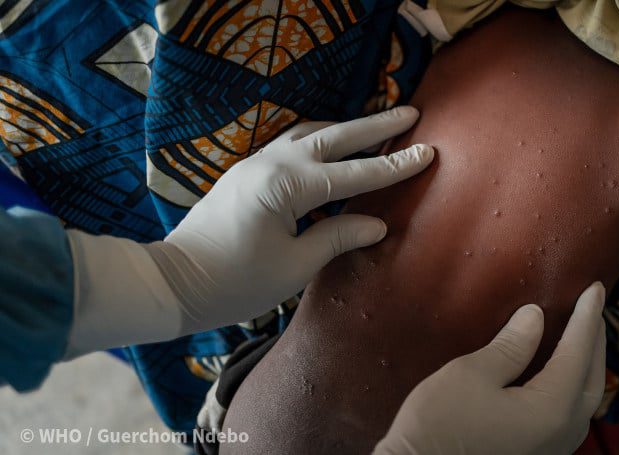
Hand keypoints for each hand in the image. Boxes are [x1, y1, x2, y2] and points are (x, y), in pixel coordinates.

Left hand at [64, 107, 432, 354]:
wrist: (173, 282)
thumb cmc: (235, 281)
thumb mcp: (294, 266)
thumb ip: (337, 238)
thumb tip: (377, 224)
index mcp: (287, 186)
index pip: (354, 173)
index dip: (393, 165)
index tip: (427, 151)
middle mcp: (272, 164)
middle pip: (333, 136)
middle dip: (375, 125)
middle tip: (411, 112)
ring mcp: (255, 165)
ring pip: (309, 133)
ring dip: (345, 128)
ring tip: (376, 125)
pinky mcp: (246, 174)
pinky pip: (292, 144)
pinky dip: (320, 139)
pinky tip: (331, 145)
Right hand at [375, 282, 607, 454]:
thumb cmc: (438, 428)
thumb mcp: (472, 375)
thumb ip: (511, 346)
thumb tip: (536, 317)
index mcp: (551, 410)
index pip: (578, 353)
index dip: (587, 318)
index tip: (595, 288)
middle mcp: (561, 435)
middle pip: (592, 379)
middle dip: (594, 341)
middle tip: (594, 308)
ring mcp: (551, 451)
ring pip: (583, 401)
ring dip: (586, 366)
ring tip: (581, 337)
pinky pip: (568, 416)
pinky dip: (571, 387)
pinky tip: (558, 375)